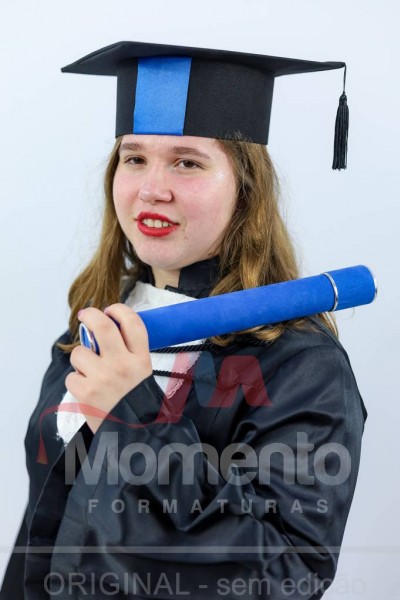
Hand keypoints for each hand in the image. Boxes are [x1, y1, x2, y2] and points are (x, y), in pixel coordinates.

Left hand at [65, 304, 152, 433]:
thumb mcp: (143, 375)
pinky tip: (87, 391)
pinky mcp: (86, 391)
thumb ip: (129, 353)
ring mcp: (103, 377)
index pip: (132, 323)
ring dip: (81, 359)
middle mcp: (123, 364)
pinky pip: (72, 376)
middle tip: (85, 315)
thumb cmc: (138, 404)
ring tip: (89, 371)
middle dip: (90, 315)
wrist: (135, 435)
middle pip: (103, 326)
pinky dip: (76, 382)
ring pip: (80, 353)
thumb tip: (104, 333)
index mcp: (141, 359)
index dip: (119, 310)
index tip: (110, 310)